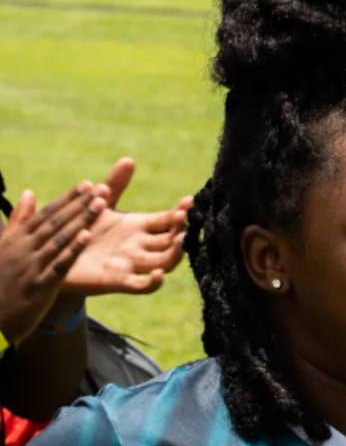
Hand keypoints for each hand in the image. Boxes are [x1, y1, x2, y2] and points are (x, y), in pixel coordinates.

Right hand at [0, 183, 108, 344]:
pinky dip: (72, 250)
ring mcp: (31, 267)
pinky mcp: (38, 286)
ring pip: (60, 239)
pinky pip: (59, 264)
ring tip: (101, 204)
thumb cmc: (1, 279)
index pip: (47, 213)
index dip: (68, 198)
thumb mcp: (5, 247)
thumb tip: (30, 192)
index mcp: (17, 239)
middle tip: (101, 189)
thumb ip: (20, 220)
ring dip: (82, 220)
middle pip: (56, 222)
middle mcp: (23, 249)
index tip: (87, 184)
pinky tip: (87, 236)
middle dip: (80, 204)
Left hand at [61, 158, 192, 295]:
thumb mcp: (99, 205)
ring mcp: (131, 264)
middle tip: (183, 218)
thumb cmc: (82, 231)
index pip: (168, 220)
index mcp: (140, 227)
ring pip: (164, 262)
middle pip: (171, 240)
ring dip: (175, 253)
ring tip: (180, 240)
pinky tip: (159, 275)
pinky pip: (140, 286)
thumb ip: (116, 185)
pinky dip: (152, 283)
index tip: (188, 201)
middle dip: (180, 230)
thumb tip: (129, 160)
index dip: (180, 212)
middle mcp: (141, 246)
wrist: (58, 259)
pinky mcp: (117, 281)